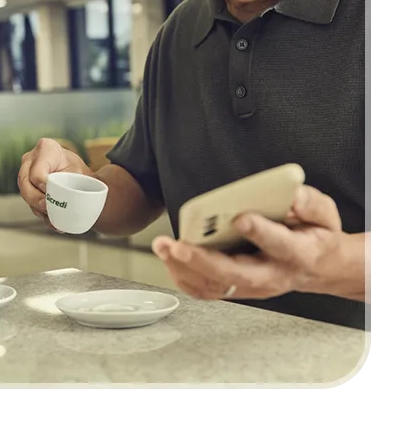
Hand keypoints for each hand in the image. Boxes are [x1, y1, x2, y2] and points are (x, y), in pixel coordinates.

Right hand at [17, 138, 90, 227]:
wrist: (77, 178)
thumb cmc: (78, 171)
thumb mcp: (79, 172)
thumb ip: (72, 182)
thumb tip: (70, 196)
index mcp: (46, 148)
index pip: (37, 170)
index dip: (42, 184)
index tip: (51, 193)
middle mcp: (31, 159)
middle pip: (25, 182)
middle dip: (36, 199)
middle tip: (48, 208)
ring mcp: (26, 173)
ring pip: (24, 193)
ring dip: (37, 208)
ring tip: (53, 218)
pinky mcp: (27, 187)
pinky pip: (28, 201)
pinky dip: (39, 213)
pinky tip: (52, 221)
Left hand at [152, 185, 346, 300]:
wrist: (322, 268)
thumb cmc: (317, 237)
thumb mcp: (325, 214)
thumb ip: (309, 202)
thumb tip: (290, 197)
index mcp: (298, 254)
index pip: (279, 244)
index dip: (260, 232)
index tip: (239, 217)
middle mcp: (272, 275)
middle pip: (236, 274)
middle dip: (203, 261)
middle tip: (179, 246)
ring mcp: (253, 286)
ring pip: (216, 285)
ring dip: (185, 269)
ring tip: (163, 247)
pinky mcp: (238, 288)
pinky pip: (207, 290)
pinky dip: (185, 277)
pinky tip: (169, 258)